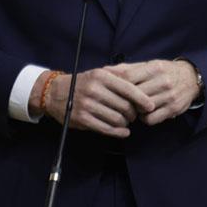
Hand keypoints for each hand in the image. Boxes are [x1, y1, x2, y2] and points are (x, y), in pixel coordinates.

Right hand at [34, 66, 153, 137]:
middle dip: (133, 113)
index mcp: (101, 76)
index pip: (128, 88)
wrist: (55, 93)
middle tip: (135, 115)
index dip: (142, 99)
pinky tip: (123, 132)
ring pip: (117, 119)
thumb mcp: (99, 73)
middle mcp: (94, 89)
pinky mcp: (82, 119)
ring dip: (126, 123)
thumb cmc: (84, 83)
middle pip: (124, 106)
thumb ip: (119, 77)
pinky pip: (106, 128)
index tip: (150, 106)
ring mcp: (87, 104)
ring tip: (126, 122)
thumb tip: (142, 85)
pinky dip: (118, 132)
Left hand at [115, 59, 200, 125]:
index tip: (111, 90)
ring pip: (141, 108)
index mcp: (154, 68)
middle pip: (133, 94)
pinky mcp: (173, 109)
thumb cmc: (164, 72)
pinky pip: (150, 119)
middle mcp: (163, 81)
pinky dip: (144, 118)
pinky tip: (145, 113)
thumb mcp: (147, 65)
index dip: (116, 85)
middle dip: (125, 99)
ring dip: (134, 110)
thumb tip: (104, 70)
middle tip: (121, 101)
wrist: (191, 78)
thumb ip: (126, 68)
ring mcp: (169, 96)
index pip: (128, 77)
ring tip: (134, 107)